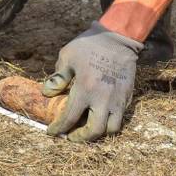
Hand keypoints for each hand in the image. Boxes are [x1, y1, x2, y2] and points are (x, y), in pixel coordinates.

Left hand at [42, 21, 143, 141]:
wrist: (118, 36)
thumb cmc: (89, 45)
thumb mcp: (67, 56)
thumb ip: (58, 77)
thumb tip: (47, 93)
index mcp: (85, 89)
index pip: (69, 118)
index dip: (59, 128)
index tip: (51, 132)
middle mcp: (103, 98)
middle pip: (93, 131)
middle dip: (80, 138)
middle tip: (71, 136)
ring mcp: (118, 99)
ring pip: (111, 129)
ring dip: (97, 133)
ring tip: (86, 129)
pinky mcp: (128, 96)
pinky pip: (120, 118)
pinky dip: (109, 123)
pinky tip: (99, 117)